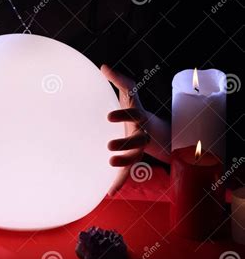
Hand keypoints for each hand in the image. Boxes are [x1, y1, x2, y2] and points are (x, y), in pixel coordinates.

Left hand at [101, 64, 149, 195]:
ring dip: (123, 163)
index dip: (122, 115)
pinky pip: (127, 172)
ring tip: (110, 165)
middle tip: (109, 146)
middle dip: (125, 144)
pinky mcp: (131, 159)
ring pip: (134, 158)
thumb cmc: (136, 110)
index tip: (108, 117)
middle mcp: (141, 135)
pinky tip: (110, 192)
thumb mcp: (130, 95)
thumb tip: (103, 66)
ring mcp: (137, 149)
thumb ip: (119, 80)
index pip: (133, 116)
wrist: (155, 130)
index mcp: (139, 118)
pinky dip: (119, 182)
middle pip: (137, 141)